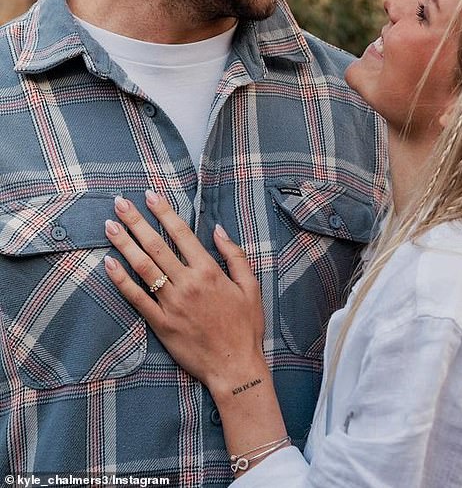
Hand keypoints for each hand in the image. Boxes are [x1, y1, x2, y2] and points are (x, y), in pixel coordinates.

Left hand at [104, 191, 266, 397]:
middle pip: (156, 245)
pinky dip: (121, 280)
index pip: (181, 233)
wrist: (235, 366)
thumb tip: (217, 229)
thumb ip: (234, 255)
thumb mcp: (250, 286)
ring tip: (109, 226)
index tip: (150, 195)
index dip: (163, 212)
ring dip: (124, 244)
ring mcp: (171, 303)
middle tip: (120, 203)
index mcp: (209, 271)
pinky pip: (137, 298)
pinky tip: (109, 264)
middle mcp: (187, 283)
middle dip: (136, 221)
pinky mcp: (160, 324)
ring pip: (143, 268)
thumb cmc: (246, 327)